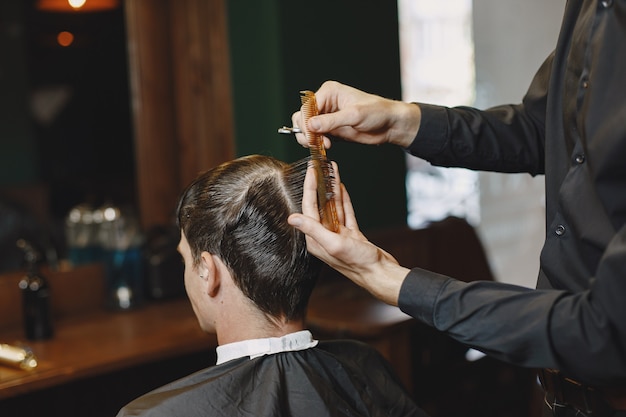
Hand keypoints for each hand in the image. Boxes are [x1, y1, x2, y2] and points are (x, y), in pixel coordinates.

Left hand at [288, 161, 409, 305]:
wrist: (380, 274)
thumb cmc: (359, 263)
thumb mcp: (334, 244)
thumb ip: (313, 229)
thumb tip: (292, 218)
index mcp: (316, 239)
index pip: (309, 207)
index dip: (309, 187)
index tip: (311, 170)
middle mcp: (324, 236)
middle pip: (320, 204)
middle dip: (320, 184)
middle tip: (320, 166)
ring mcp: (338, 234)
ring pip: (333, 206)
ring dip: (333, 189)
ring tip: (332, 171)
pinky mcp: (351, 234)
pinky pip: (345, 212)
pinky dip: (343, 200)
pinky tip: (342, 188)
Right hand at [291, 81, 421, 148]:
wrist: (389, 125)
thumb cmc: (377, 112)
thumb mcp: (355, 115)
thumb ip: (331, 121)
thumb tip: (310, 125)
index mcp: (329, 92)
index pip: (307, 107)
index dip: (306, 123)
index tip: (312, 137)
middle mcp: (325, 103)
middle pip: (302, 117)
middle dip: (306, 132)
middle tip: (317, 143)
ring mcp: (327, 117)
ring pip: (306, 128)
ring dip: (310, 139)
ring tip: (323, 145)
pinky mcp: (330, 129)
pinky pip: (315, 137)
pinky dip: (316, 143)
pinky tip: (326, 147)